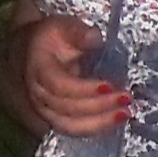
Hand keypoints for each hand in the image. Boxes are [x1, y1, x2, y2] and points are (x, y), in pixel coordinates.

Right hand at [13, 13, 126, 136]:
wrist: (31, 52)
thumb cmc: (50, 39)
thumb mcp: (62, 26)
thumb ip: (78, 32)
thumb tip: (94, 38)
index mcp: (38, 69)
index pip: (59, 85)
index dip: (84, 89)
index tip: (109, 85)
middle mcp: (38, 94)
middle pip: (67, 108)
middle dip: (99, 106)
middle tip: (126, 99)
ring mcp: (44, 110)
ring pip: (69, 126)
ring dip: (99, 123)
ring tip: (124, 114)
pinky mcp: (54, 119)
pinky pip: (73, 130)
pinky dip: (95, 128)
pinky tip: (115, 120)